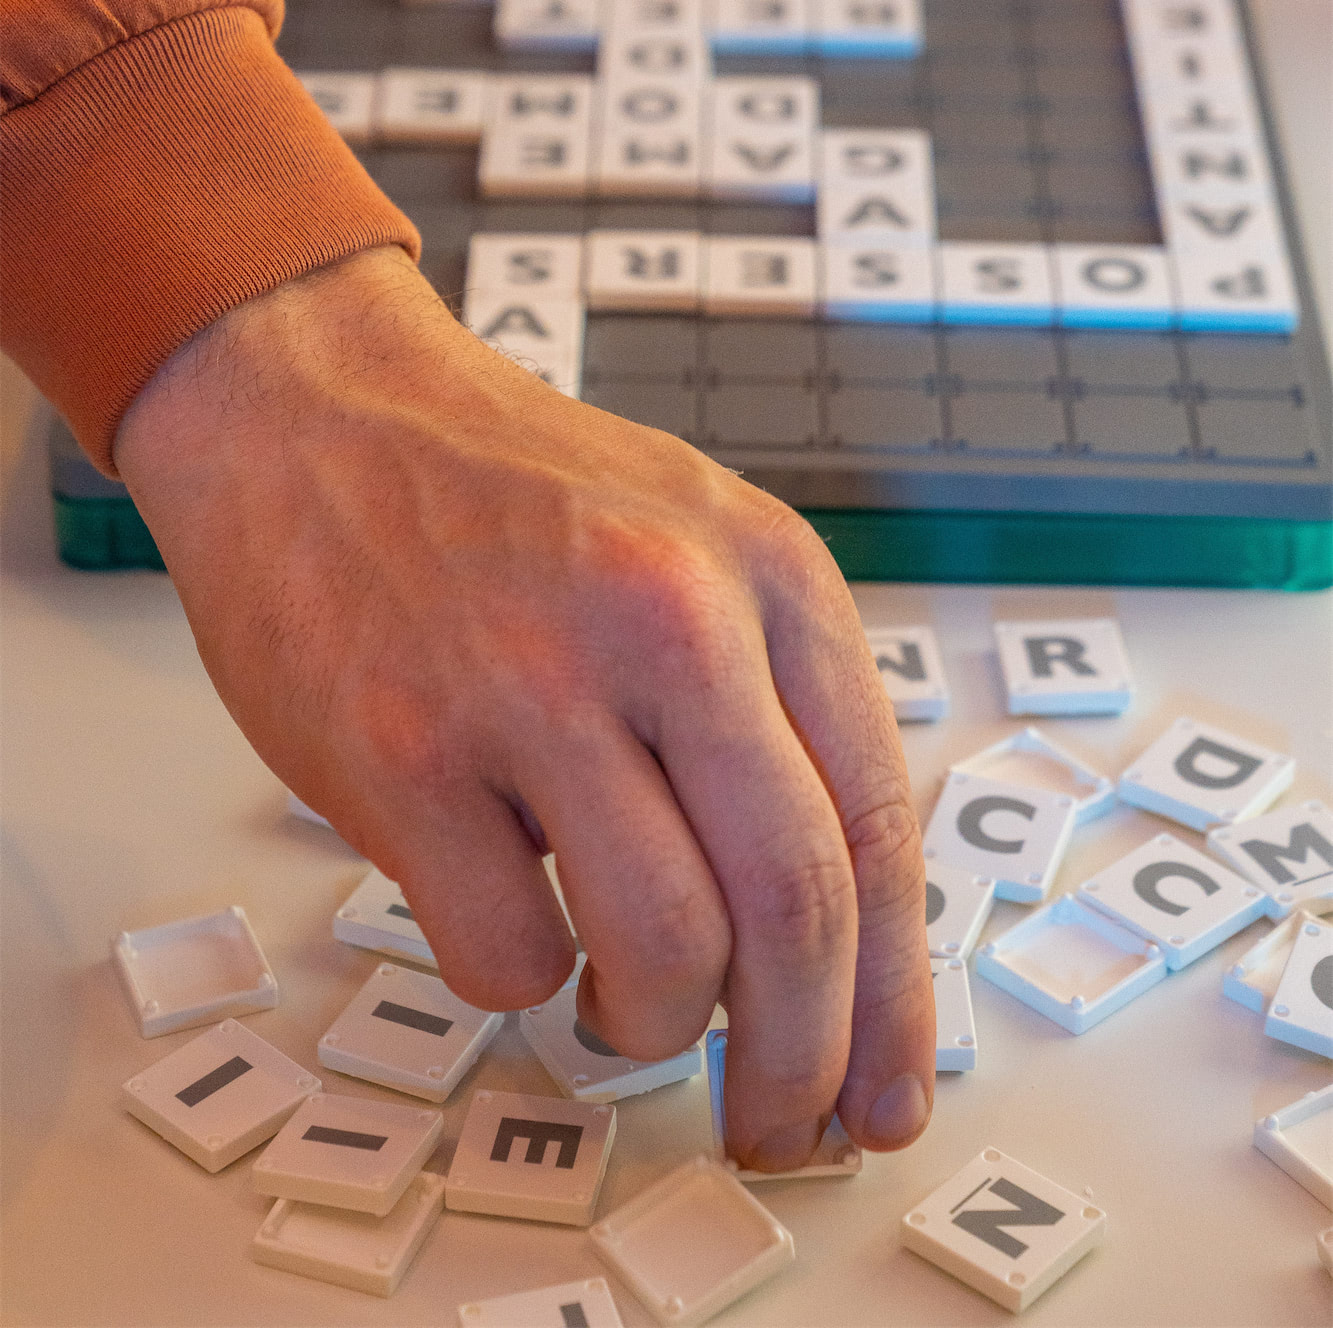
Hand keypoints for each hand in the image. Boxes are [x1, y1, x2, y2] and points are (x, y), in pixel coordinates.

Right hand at [115, 246, 933, 1170]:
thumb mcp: (693, 544)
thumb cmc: (508, 495)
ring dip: (653, 1026)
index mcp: (766, 573)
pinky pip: (505, 954)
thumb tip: (830, 935)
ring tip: (622, 1005)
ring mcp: (531, 684)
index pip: (875, 824)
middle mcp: (669, 620)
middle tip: (779, 1123)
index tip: (886, 1090)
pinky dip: (519, 979)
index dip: (895, 994)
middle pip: (795, 908)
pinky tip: (509, 919)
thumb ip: (770, 705)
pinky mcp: (402, 750)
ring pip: (664, 954)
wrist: (317, 407)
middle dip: (804, 1061)